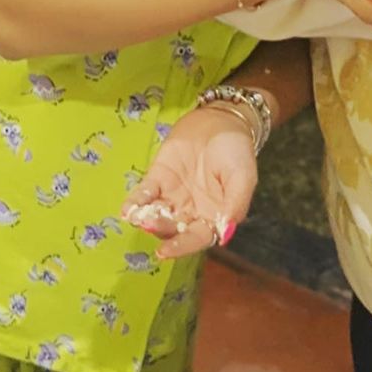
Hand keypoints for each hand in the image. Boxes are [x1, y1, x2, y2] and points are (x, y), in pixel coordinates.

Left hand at [121, 104, 260, 260]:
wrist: (221, 119)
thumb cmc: (236, 151)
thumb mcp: (243, 177)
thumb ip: (235, 205)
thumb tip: (226, 233)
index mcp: (213, 217)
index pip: (195, 238)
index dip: (181, 246)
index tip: (165, 252)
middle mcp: (191, 211)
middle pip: (173, 228)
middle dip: (160, 228)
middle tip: (149, 224)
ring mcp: (173, 196)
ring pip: (157, 213)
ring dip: (145, 217)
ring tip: (137, 217)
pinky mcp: (158, 178)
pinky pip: (145, 194)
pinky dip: (136, 201)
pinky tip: (127, 209)